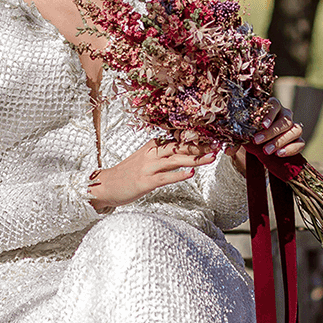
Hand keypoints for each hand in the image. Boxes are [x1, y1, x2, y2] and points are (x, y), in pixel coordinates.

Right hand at [88, 138, 217, 209]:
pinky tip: (191, 174)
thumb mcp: (145, 159)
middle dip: (199, 145)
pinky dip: (179, 175)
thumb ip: (162, 155)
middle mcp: (151, 154)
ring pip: (175, 160)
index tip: (212, 137)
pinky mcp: (145, 182)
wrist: (105, 185)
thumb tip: (183, 153)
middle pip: (178, 147)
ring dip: (194, 158)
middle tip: (217, 144)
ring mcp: (148, 168)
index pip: (177, 139)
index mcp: (152, 147)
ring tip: (210, 157)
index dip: (195, 138)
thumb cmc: (127, 174)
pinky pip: (165, 177)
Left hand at [232, 107, 304, 171]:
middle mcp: (285, 114)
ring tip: (267, 151)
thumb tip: (227, 150)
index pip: (274, 104)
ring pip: (295, 130)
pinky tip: (279, 154)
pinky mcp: (298, 140)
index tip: (261, 125)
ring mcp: (293, 127)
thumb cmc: (251, 133)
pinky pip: (300, 143)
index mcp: (272, 106)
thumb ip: (235, 141)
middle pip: (284, 120)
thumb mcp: (243, 135)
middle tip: (258, 141)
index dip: (269, 114)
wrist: (261, 145)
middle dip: (271, 131)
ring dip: (281, 141)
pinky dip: (291, 148)